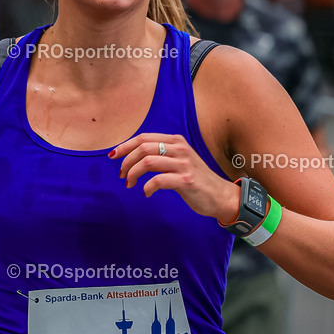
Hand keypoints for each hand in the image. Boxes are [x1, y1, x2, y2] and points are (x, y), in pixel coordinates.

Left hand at [110, 132, 239, 222]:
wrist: (220, 195)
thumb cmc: (196, 179)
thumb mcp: (179, 160)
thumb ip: (162, 154)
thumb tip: (133, 156)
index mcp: (176, 141)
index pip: (144, 138)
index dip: (125, 146)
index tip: (113, 156)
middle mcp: (180, 149)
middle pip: (143, 148)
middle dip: (126, 161)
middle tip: (122, 175)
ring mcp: (184, 164)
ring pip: (148, 162)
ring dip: (133, 174)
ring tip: (129, 184)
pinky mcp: (186, 180)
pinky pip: (158, 180)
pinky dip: (147, 187)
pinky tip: (147, 193)